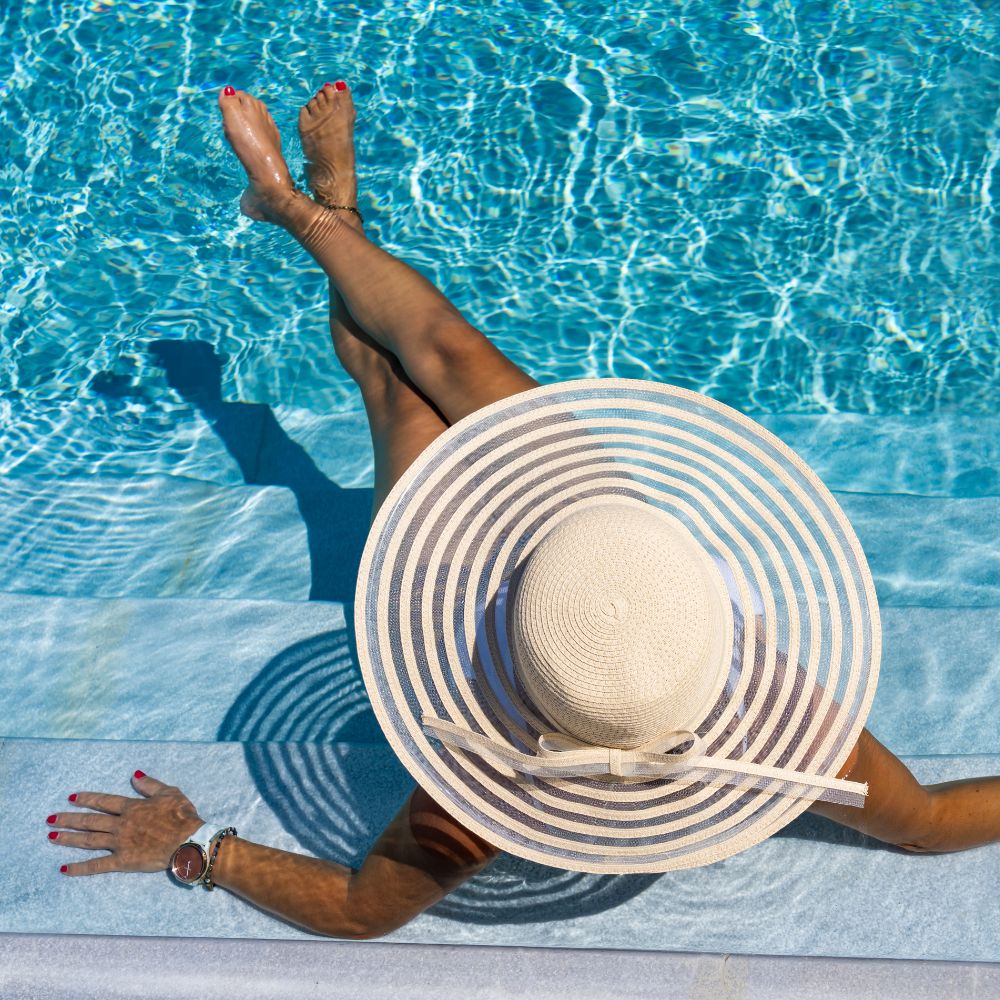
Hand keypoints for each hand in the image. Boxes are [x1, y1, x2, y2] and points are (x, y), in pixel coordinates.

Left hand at [48, 771, 202, 875]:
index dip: (87, 798)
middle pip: (90, 821)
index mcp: (132, 807)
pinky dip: (80, 867)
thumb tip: (134, 775)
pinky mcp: (122, 861)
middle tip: (50, 818)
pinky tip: (64, 869)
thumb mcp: (169, 793)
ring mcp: (120, 843)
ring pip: (89, 840)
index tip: (71, 797)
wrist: (188, 841)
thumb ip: (150, 784)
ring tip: (52, 836)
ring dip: (69, 838)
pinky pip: (98, 865)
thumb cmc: (181, 815)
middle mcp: (121, 824)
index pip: (104, 801)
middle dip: (69, 819)